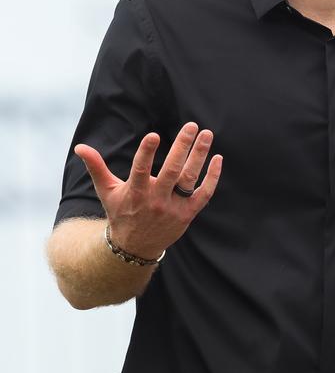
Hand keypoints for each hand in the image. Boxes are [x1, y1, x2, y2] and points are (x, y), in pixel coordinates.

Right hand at [75, 122, 222, 260]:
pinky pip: (204, 193)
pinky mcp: (188, 213)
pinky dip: (212, 177)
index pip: (140, 170)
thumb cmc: (121, 212)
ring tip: (207, 134)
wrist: (135, 247)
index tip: (154, 135)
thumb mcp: (107, 191)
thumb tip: (80, 146)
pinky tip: (217, 157)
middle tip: (192, 125)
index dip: (146, 153)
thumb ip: (96, 167)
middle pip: (172, 171)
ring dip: (199, 156)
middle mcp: (155, 200)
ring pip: (189, 179)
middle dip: (182, 147)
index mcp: (135, 192)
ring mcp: (173, 207)